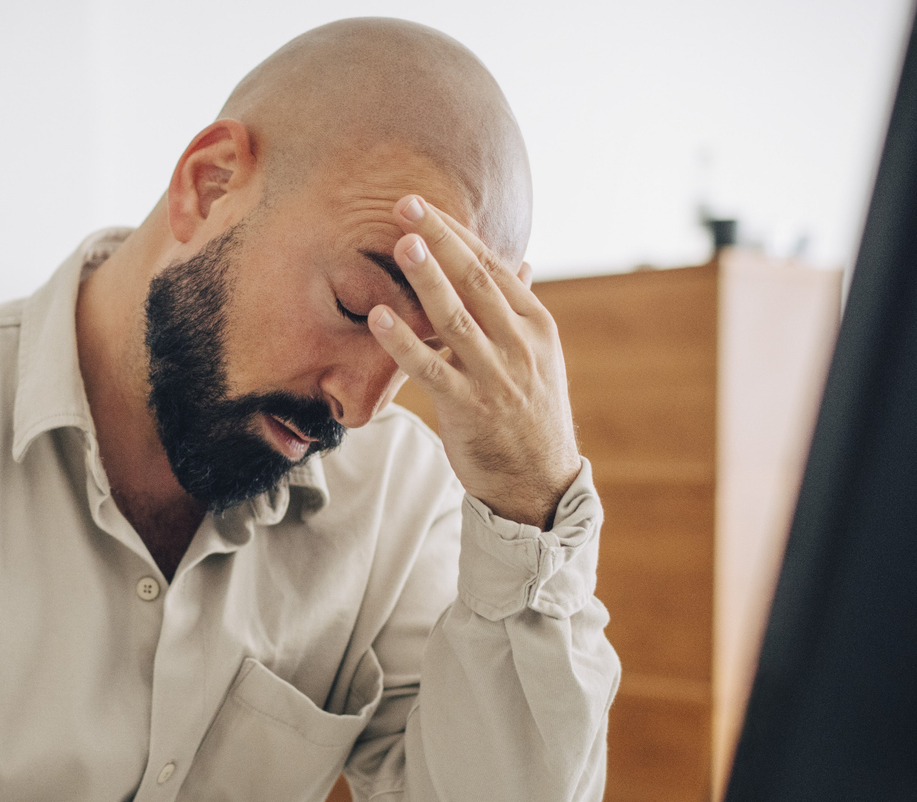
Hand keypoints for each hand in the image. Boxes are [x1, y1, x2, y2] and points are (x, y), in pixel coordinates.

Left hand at [368, 195, 579, 527]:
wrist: (538, 482)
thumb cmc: (529, 414)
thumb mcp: (537, 357)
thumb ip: (518, 309)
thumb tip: (519, 262)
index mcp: (535, 325)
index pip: (493, 267)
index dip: (456, 233)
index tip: (425, 205)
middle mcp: (518, 344)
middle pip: (475, 281)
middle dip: (439, 238)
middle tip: (406, 204)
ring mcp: (494, 376)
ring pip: (455, 318)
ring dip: (426, 278)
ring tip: (401, 243)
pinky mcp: (467, 407)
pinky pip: (429, 369)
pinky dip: (403, 342)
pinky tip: (378, 317)